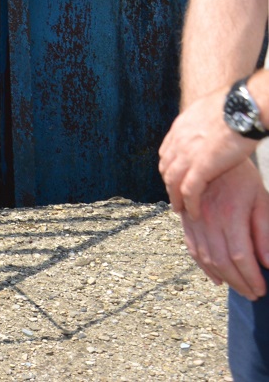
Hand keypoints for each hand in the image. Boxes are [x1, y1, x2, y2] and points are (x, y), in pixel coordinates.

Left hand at [160, 83, 260, 218]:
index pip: (166, 153)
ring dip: (176, 199)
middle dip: (169, 186)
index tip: (174, 179)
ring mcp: (187, 155)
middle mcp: (178, 142)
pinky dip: (190, 204)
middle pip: (166, 169)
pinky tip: (194, 213)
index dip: (170, 169)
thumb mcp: (208, 110)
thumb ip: (202, 121)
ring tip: (182, 210)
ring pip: (173, 183)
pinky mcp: (202, 167)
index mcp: (180, 128)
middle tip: (175, 198)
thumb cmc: (234, 106)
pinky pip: (189, 191)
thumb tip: (209, 123)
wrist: (241, 107)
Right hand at [178, 159, 268, 298]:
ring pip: (205, 257)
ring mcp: (194, 219)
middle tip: (253, 295)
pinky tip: (215, 277)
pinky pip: (192, 246)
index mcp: (230, 214)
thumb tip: (268, 262)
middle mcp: (209, 219)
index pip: (240, 256)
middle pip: (222, 261)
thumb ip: (264, 231)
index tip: (262, 290)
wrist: (210, 151)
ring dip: (222, 277)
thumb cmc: (242, 176)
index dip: (251, 277)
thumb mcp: (261, 199)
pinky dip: (202, 265)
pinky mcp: (186, 218)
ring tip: (238, 288)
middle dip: (239, 282)